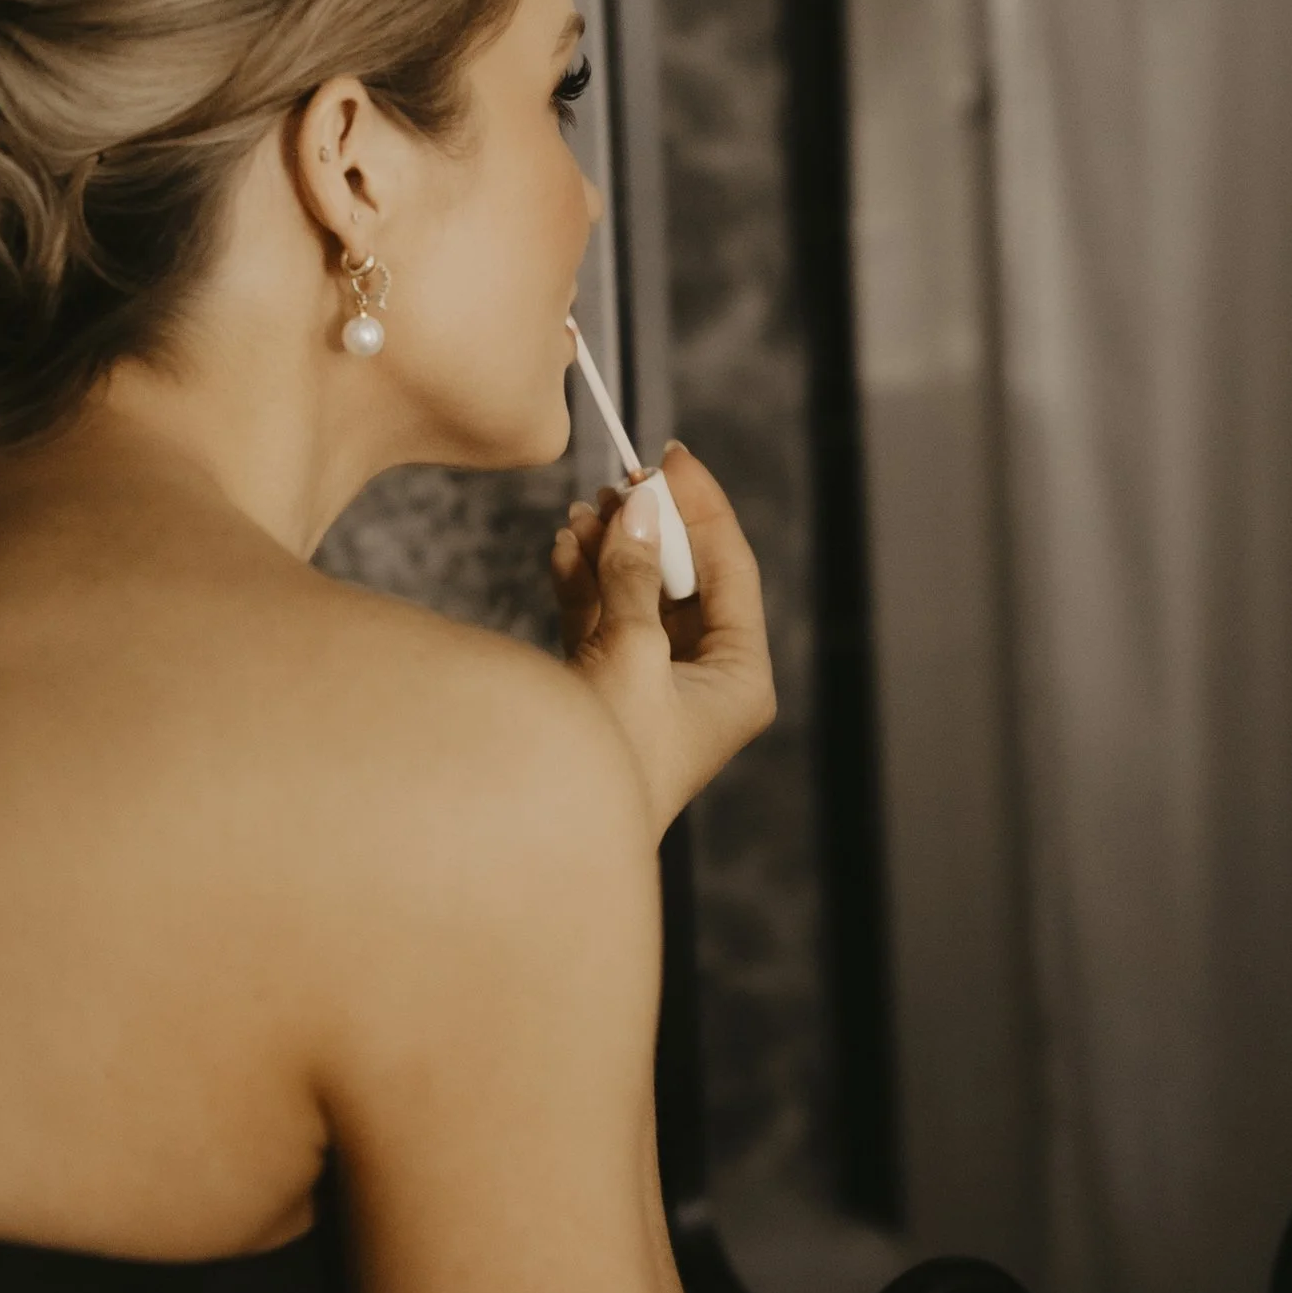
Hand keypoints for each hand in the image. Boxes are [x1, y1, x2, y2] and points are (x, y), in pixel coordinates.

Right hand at [549, 441, 774, 838]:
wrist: (551, 834)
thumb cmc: (610, 763)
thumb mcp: (630, 656)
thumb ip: (632, 578)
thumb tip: (637, 510)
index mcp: (740, 678)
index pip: (731, 570)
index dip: (703, 509)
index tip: (672, 459)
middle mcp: (705, 681)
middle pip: (683, 578)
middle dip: (647, 529)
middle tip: (617, 483)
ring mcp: (655, 685)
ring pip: (639, 595)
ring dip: (610, 552)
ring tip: (581, 513)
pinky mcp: (609, 691)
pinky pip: (603, 621)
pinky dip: (584, 585)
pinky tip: (563, 550)